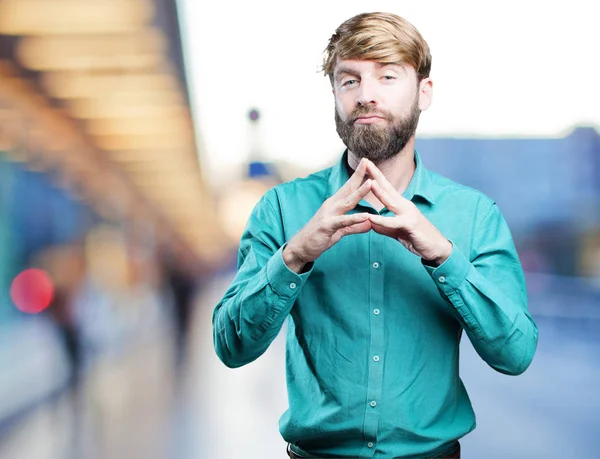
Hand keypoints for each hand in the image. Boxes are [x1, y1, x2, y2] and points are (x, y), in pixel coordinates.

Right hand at [283, 158, 372, 272]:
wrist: (300, 248)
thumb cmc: (319, 237)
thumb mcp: (340, 231)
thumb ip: (355, 226)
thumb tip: (370, 224)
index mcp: (334, 204)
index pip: (348, 188)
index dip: (358, 176)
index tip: (367, 164)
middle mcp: (331, 206)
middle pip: (348, 189)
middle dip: (359, 175)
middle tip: (368, 162)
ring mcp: (328, 215)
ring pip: (347, 202)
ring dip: (359, 192)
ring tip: (371, 183)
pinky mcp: (327, 226)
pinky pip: (343, 221)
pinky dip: (355, 218)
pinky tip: (366, 216)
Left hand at [365, 160, 451, 264]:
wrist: (436, 248)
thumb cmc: (418, 238)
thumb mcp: (397, 231)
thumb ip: (384, 227)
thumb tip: (371, 223)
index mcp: (401, 205)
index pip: (386, 188)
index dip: (376, 177)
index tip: (366, 166)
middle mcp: (405, 206)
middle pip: (388, 188)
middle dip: (376, 175)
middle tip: (365, 162)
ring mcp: (408, 214)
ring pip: (391, 201)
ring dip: (379, 191)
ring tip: (368, 182)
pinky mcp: (410, 224)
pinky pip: (393, 222)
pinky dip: (381, 220)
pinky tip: (371, 217)